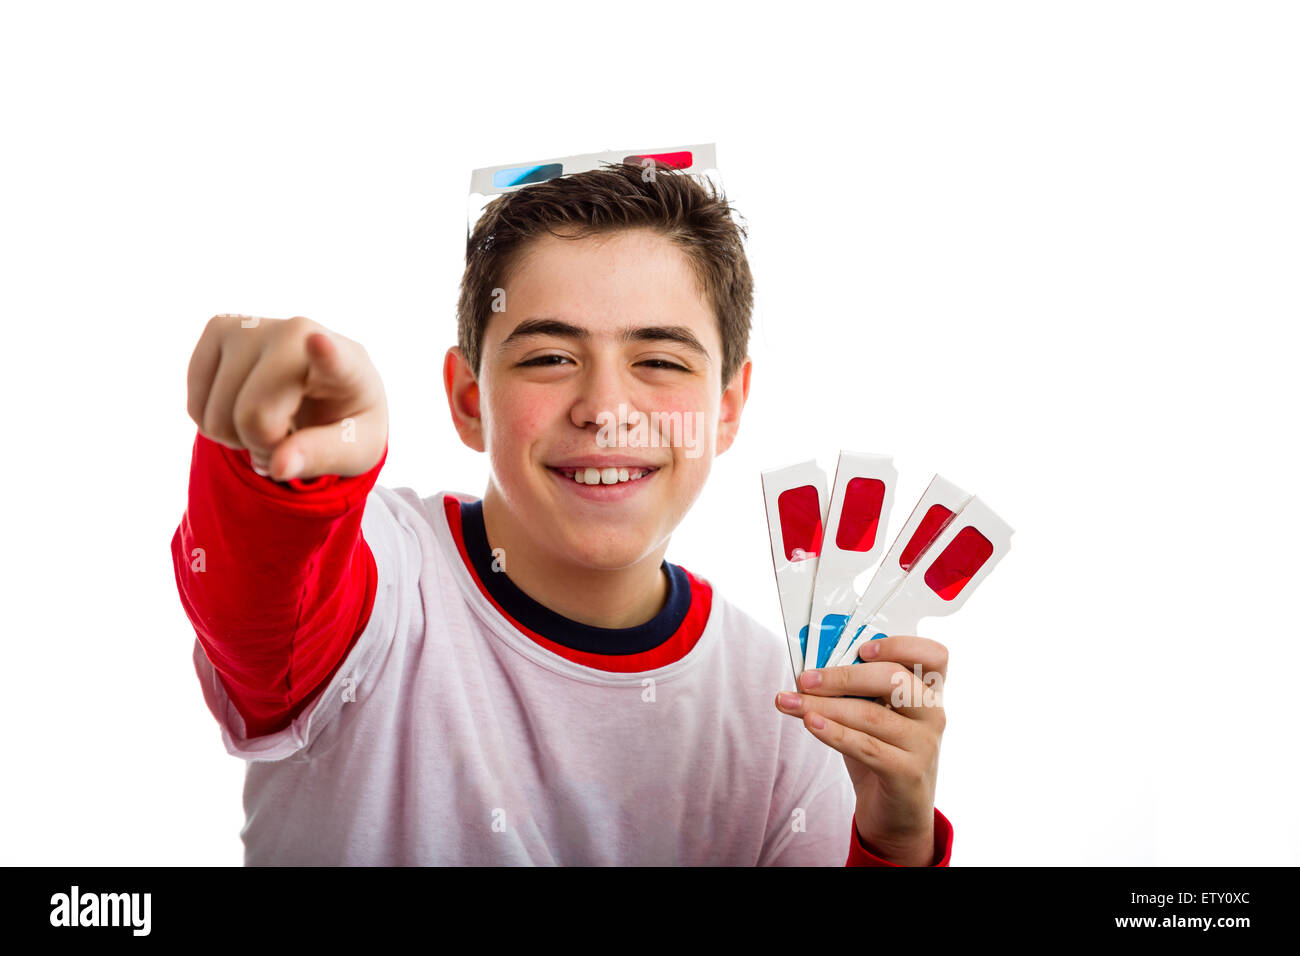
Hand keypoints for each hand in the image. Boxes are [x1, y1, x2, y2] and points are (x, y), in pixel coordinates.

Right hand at [186, 314, 387, 480]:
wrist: (329, 390)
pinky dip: (216, 425)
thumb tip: (279, 466)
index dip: (324, 353)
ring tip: (273, 419)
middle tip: (291, 436)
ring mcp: (252, 326)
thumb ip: (322, 458)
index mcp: (348, 364)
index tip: (318, 342)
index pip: (333, 358)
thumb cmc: (345, 421)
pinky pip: (196, 409)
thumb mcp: (355, 451)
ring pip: (216, 418)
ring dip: (239, 438)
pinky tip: (246, 406)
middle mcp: (297, 333)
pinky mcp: (217, 329)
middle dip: (263, 445)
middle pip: (252, 416)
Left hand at [774, 635, 946, 865]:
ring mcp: (924, 745)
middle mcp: (933, 714)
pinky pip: (866, 747)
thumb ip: (854, 690)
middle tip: (805, 679)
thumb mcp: (873, 714)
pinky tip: (810, 724)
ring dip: (824, 706)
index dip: (900, 645)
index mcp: (928, 691)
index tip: (862, 648)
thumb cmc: (880, 751)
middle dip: (842, 676)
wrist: (895, 813)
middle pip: (893, 680)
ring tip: (790, 702)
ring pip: (871, 715)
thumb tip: (810, 668)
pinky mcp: (908, 773)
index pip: (933, 655)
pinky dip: (834, 733)